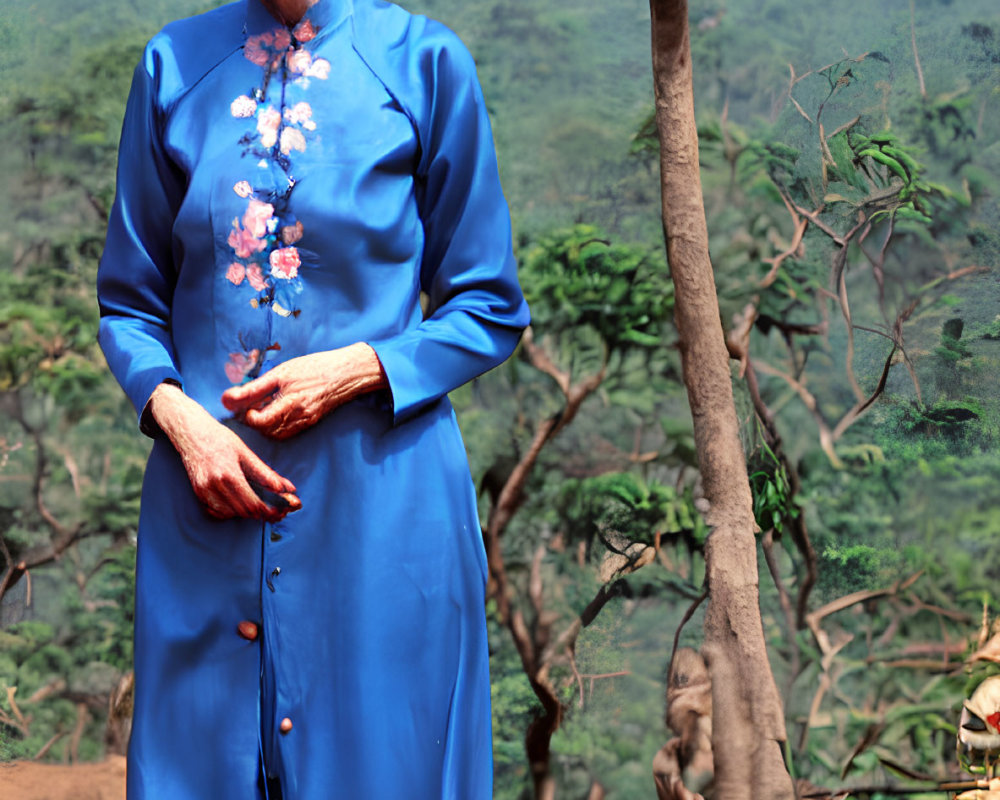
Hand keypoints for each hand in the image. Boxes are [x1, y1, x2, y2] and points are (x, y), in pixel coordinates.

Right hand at [150, 383, 299, 520]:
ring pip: (231, 513)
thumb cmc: (220, 439)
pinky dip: (230, 512)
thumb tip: (287, 488)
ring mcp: (204, 491)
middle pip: (243, 511)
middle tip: (275, 511)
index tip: (281, 511)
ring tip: (260, 506)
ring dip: (246, 513)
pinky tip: (238, 504)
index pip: (253, 503)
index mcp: (230, 475)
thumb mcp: (246, 453)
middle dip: (261, 513)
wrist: (192, 433)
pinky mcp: (198, 493)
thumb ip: (266, 473)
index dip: (269, 510)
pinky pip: (216, 512)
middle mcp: (215, 486)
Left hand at [221, 342, 386, 439]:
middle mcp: (297, 418)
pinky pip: (287, 432)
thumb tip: (226, 399)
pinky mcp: (310, 423)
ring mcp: (305, 423)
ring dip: (264, 425)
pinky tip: (276, 412)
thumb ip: (252, 389)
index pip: (257, 422)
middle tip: (250, 404)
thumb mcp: (280, 373)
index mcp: (289, 404)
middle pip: (264, 431)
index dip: (246, 414)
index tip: (246, 401)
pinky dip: (276, 426)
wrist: (345, 373)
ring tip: (263, 407)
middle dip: (253, 420)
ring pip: (275, 434)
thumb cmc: (313, 368)